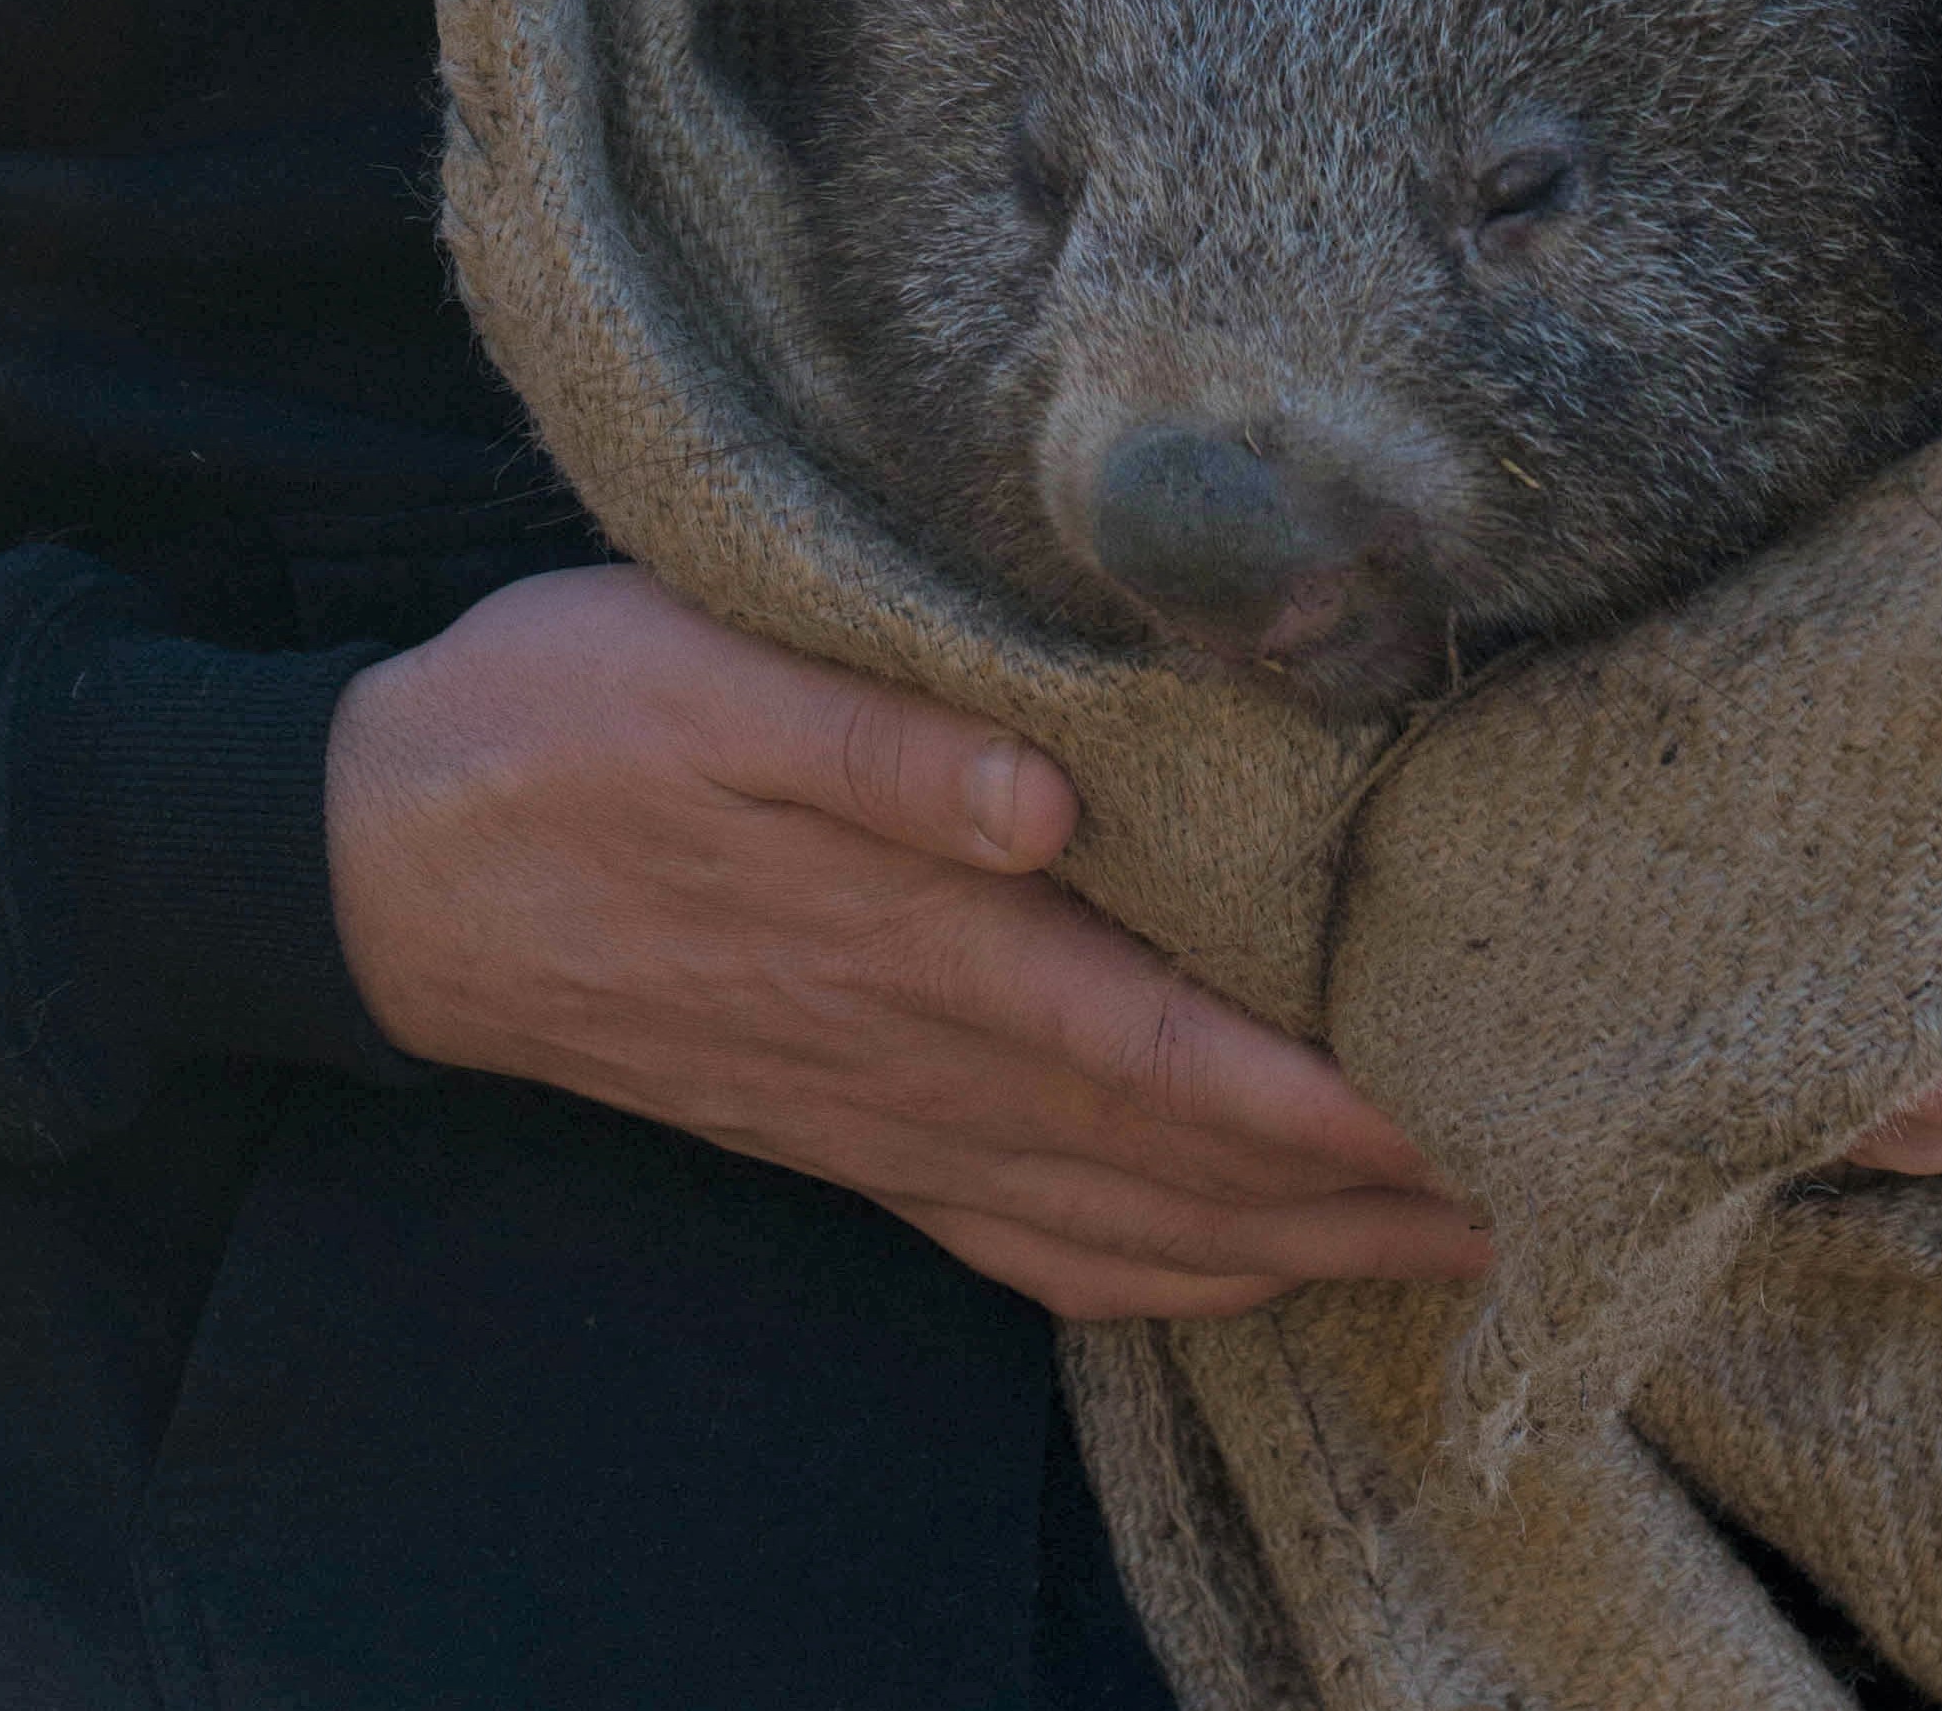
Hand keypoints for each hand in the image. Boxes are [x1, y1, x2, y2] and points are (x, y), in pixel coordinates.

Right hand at [325, 564, 1489, 1321]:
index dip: (1324, 1096)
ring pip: (1123, 1216)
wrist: (388, 857)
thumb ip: (874, 741)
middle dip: (1368, 1190)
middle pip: (1179, 1157)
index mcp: (906, 935)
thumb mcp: (695, 670)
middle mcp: (913, 1055)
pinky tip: (1229, 1269)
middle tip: (1553, 1195)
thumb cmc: (557, 721)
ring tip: (1452, 1244)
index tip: (1477, 1112)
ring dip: (1293, 1241)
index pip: (1163, 1043)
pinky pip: (1026, 1237)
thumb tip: (1045, 795)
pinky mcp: (841, 1128)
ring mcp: (877, 1114)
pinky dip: (1155, 1271)